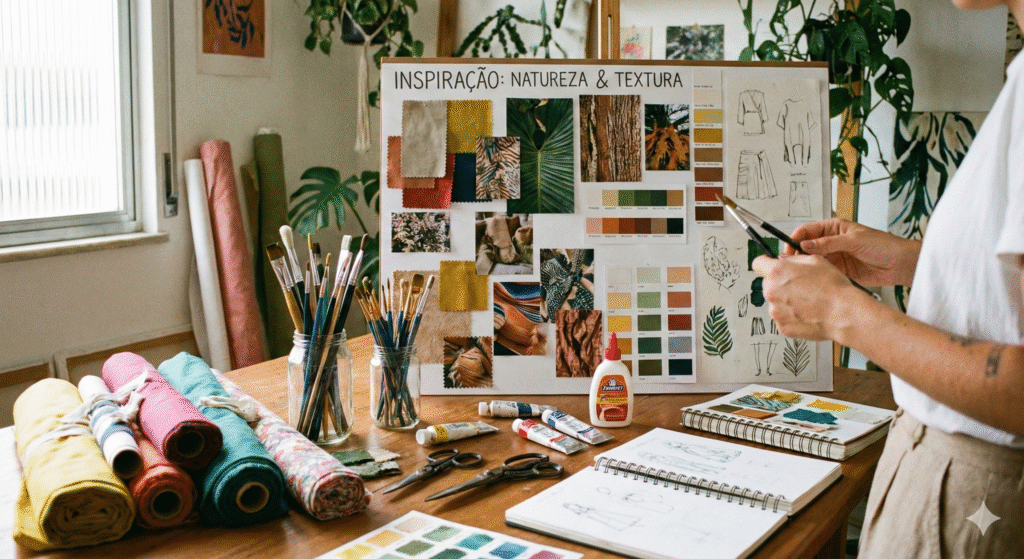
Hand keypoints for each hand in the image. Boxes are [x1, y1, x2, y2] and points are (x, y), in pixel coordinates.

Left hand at [752, 254, 870, 340]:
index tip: (769, 265)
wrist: (842, 313)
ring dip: (786, 301)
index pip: (757, 263)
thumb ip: (793, 259)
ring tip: (808, 302)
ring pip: (776, 302)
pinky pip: (783, 318)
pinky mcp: (782, 327)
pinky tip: (807, 313)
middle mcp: (771, 291)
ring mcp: (775, 311)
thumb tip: (783, 260)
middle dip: (780, 284)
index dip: (765, 263)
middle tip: (800, 286)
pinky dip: (792, 316)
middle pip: (768, 284)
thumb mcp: (815, 260)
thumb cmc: (833, 288)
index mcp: (777, 272)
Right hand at [787, 219, 920, 285]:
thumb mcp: (853, 240)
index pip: (806, 231)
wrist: (900, 264)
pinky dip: (815, 276)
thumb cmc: (883, 245)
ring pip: (812, 261)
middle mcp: (830, 242)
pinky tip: (811, 280)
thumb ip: (828, 243)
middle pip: (806, 247)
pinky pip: (822, 272)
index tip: (788, 251)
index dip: (795, 240)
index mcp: (833, 228)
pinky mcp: (838, 271)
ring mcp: (834, 257)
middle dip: (796, 255)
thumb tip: (805, 245)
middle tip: (790, 265)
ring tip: (799, 274)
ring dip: (805, 266)